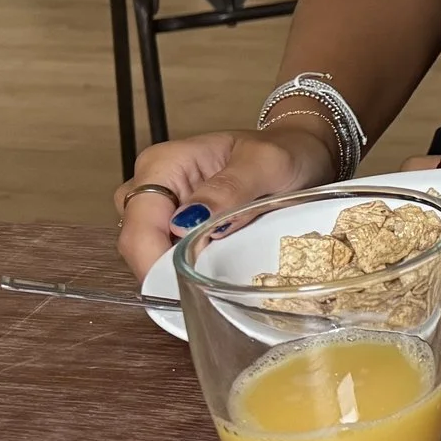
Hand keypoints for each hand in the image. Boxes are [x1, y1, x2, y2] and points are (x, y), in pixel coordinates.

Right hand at [114, 121, 336, 278]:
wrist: (302, 150)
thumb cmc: (285, 150)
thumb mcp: (266, 163)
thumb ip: (229, 188)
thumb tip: (186, 221)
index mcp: (162, 165)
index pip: (139, 226)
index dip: (155, 263)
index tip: (188, 288)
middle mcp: (153, 186)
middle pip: (138, 244)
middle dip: (167, 271)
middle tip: (209, 289)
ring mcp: (163, 208)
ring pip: (152, 254)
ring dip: (179, 272)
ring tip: (218, 281)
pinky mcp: (178, 226)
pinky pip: (171, 255)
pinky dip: (190, 268)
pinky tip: (217, 273)